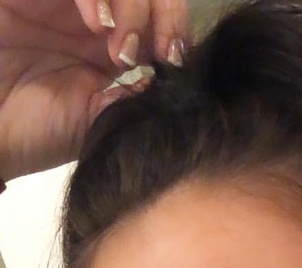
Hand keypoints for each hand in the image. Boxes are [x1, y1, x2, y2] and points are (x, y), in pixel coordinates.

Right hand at [0, 0, 190, 182]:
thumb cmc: (35, 131)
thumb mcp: (96, 121)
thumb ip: (132, 99)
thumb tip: (174, 84)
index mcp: (116, 46)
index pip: (161, 17)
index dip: (176, 29)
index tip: (175, 60)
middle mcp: (96, 16)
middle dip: (164, 12)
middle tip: (159, 51)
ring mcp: (65, 0)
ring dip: (133, 5)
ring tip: (122, 46)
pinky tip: (98, 24)